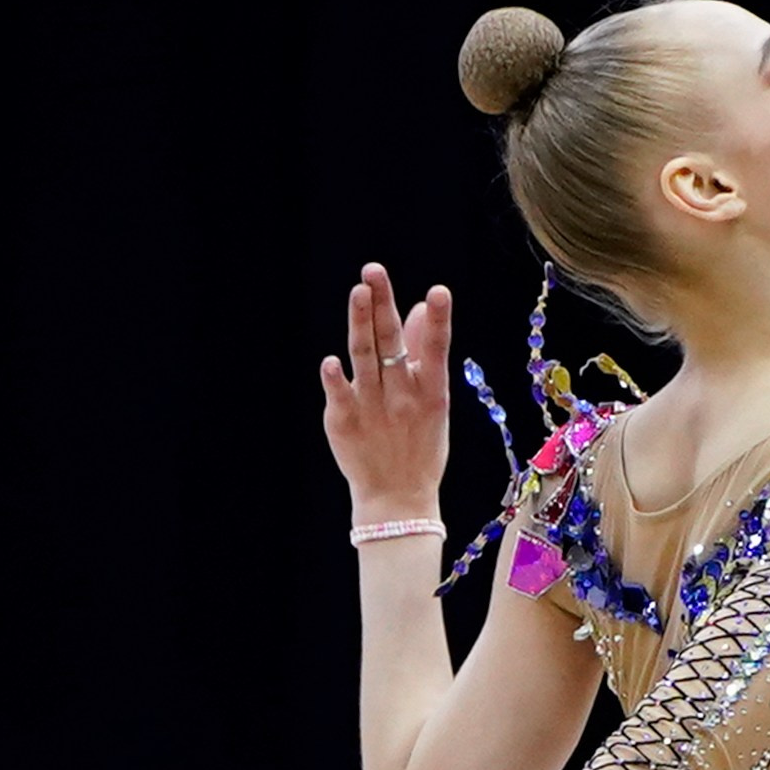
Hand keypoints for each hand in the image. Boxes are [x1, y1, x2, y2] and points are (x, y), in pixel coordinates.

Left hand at [321, 261, 452, 513]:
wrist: (397, 498)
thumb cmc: (419, 444)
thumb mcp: (433, 400)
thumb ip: (425, 353)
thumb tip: (420, 307)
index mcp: (430, 391)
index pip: (437, 349)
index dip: (438, 320)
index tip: (438, 291)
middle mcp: (401, 397)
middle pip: (392, 343)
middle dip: (383, 305)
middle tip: (374, 271)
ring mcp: (371, 408)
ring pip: (365, 358)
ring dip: (360, 324)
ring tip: (358, 292)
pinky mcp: (344, 422)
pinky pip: (338, 395)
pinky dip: (335, 378)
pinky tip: (330, 360)